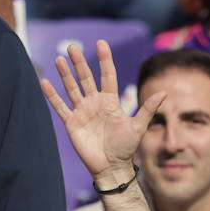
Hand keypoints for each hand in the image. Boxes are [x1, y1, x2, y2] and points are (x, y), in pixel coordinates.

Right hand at [41, 40, 164, 182]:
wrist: (111, 167)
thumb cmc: (126, 148)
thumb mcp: (138, 126)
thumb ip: (148, 109)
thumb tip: (164, 93)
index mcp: (110, 101)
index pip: (107, 75)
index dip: (104, 60)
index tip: (101, 43)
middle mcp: (95, 103)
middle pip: (86, 78)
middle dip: (80, 62)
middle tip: (73, 46)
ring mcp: (82, 111)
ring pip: (72, 88)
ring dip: (65, 74)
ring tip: (59, 58)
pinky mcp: (72, 123)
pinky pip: (60, 106)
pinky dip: (52, 95)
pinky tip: (44, 81)